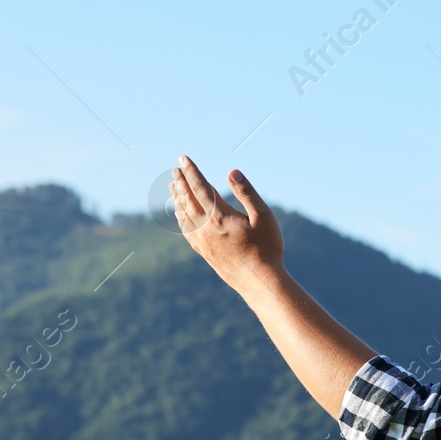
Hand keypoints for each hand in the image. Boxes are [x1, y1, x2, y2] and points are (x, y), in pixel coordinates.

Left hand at [171, 156, 284, 292]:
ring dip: (177, 199)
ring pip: (183, 214)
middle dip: (180, 182)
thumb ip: (246, 193)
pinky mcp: (204, 252)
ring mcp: (202, 240)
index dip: (191, 171)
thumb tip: (232, 172)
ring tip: (173, 188)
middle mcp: (206, 227)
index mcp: (220, 216)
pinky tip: (180, 215)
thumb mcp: (264, 217)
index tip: (183, 159)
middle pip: (187, 199)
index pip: (200, 187)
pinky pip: (186, 230)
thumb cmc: (267, 248)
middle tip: (175, 169)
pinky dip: (180, 218)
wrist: (259, 281)